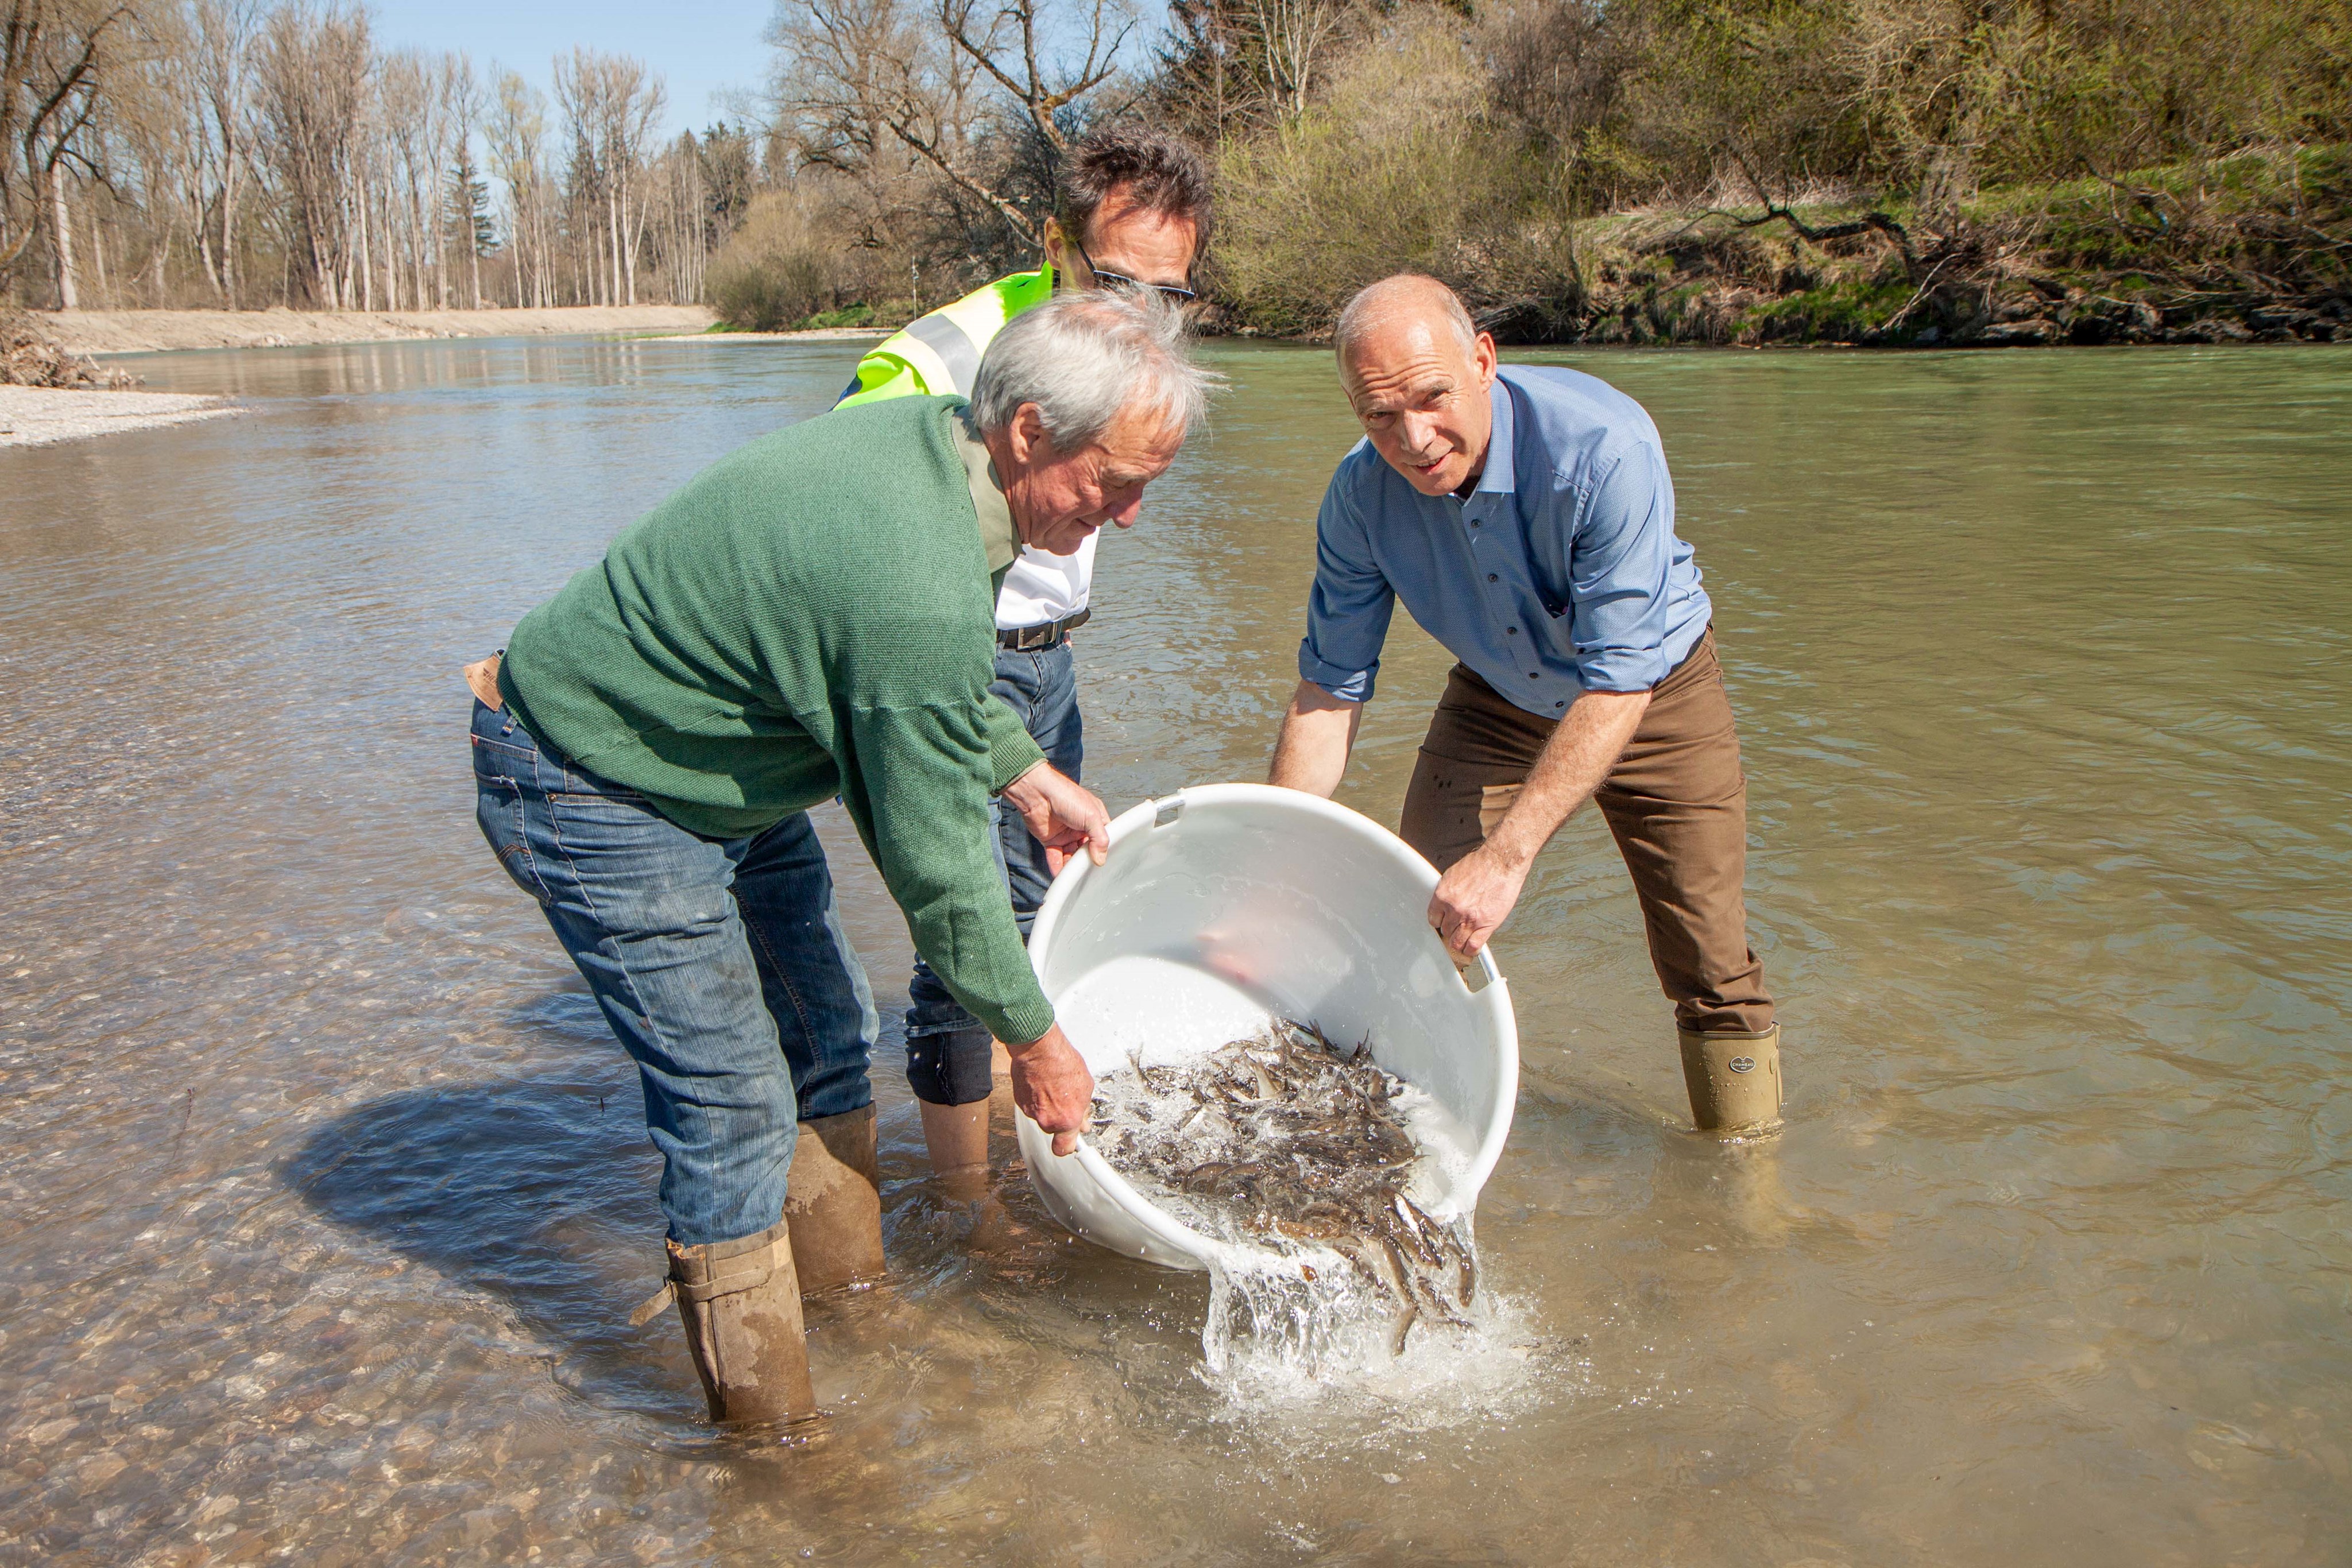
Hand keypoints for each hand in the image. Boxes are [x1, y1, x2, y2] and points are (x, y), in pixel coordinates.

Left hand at [1002, 762, 1109, 874]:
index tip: (1104, 863)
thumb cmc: (1064, 795)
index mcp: (1094, 819)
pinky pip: (1056, 857)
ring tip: (1075, 877)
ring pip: (1071, 856)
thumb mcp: (1091, 816)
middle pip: (1087, 851)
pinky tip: (1061, 875)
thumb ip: (1099, 838)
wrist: (1038, 793)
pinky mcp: (1051, 840)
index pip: (1102, 839)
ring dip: (1072, 867)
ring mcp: (1066, 835)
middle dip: (1087, 862)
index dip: (1104, 851)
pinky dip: (1058, 867)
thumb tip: (1100, 858)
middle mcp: (1081, 827)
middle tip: (1089, 873)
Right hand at [1005, 1024, 1094, 1156]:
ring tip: (1054, 1086)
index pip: (1064, 1148)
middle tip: (1065, 1102)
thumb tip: (1082, 1122)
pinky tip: (1043, 1083)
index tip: (1072, 1143)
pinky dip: (1037, 1098)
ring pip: (1042, 1116)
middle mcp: (1047, 1120)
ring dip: (1048, 1106)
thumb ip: (1083, 1110)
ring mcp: (1031, 1112)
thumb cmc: (1062, 1063)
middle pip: (1053, 1130)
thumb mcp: (1085, 1087)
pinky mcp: (1020, 1102)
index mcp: (1067, 1119)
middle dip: (1059, 1119)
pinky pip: (1032, 1106)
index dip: (1068, 1146)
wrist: (1038, 1050)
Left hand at [1427, 843, 1531, 962]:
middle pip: (1445, 930)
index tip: (1443, 922)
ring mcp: (1470, 919)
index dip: (1439, 921)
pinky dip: (1470, 950)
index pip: (1433, 918)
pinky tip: (1471, 948)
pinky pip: (1473, 946)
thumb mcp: (1453, 875)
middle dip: (1451, 929)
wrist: (1501, 862)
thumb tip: (1443, 906)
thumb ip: (1447, 893)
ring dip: (1459, 941)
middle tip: (1457, 927)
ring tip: (1464, 938)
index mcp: (1442, 895)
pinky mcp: (1486, 925)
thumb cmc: (1482, 864)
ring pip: (1457, 942)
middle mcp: (1454, 909)